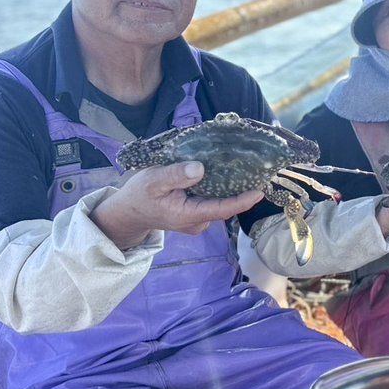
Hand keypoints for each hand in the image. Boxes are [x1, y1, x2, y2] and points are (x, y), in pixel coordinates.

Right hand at [93, 161, 263, 248]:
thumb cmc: (140, 195)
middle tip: (256, 169)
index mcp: (189, 215)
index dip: (242, 201)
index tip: (260, 190)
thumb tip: (199, 169)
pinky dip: (220, 188)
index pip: (222, 209)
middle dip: (241, 189)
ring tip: (245, 167)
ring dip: (231, 187)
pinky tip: (226, 172)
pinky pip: (213, 201)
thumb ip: (176, 175)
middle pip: (225, 205)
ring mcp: (198, 219)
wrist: (129, 212)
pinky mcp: (197, 214)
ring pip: (219, 202)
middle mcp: (198, 221)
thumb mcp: (153, 180)